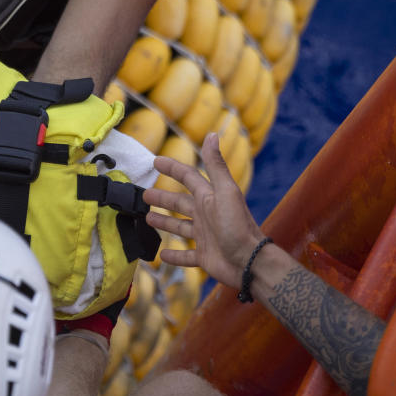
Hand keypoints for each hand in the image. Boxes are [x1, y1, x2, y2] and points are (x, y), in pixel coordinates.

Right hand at [142, 133, 264, 289]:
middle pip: (180, 203)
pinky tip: (162, 256)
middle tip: (145, 194)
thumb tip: (212, 134)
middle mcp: (206, 215)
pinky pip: (186, 255)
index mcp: (209, 197)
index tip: (156, 161)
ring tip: (148, 219)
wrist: (250, 261)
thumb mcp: (225, 191)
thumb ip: (216, 165)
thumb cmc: (237, 225)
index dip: (172, 168)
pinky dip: (174, 256)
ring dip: (164, 223)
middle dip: (163, 198)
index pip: (188, 177)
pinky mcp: (204, 256)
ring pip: (180, 227)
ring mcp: (205, 236)